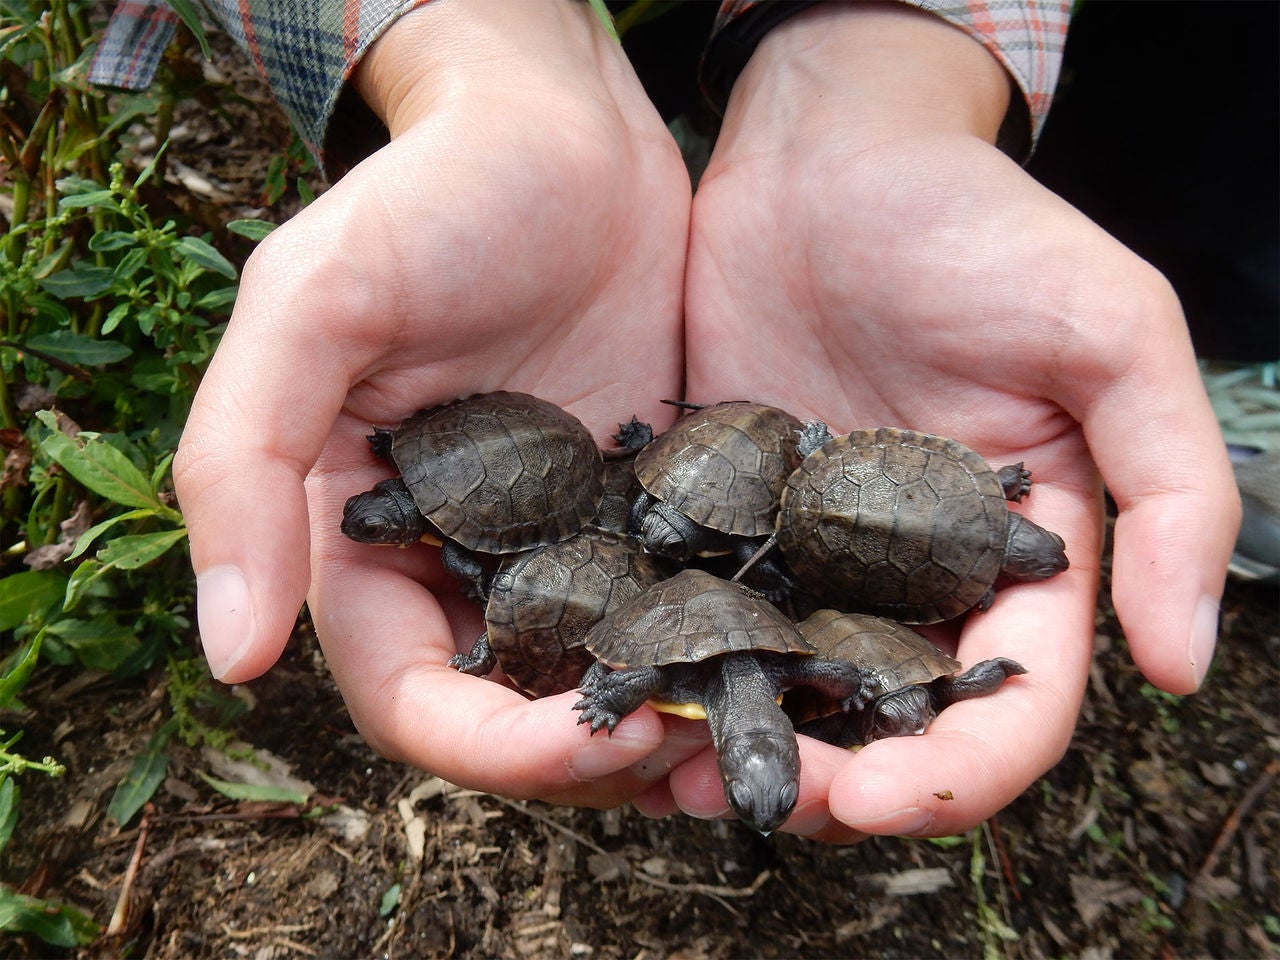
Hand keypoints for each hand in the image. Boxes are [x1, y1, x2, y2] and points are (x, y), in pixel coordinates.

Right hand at [174, 0, 697, 805]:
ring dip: (661, 717)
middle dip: (591, 753)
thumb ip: (245, 464)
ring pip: (598, 681)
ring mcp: (561, 539)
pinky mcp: (643, 507)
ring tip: (738, 711)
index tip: (583, 742)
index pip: (410, 700)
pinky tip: (772, 648)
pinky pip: (672, 605)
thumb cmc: (430, 200)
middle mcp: (462, 559)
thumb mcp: (314, 304)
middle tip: (689, 729)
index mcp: (367, 541)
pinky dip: (711, 643)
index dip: (486, 748)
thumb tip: (229, 653)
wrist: (563, 135)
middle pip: (512, 715)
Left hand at [644, 4, 1239, 839]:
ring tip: (668, 774)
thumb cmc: (977, 227)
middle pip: (887, 720)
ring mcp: (811, 548)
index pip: (1009, 706)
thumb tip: (1187, 667)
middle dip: (831, 780)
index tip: (873, 800)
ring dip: (739, 740)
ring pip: (785, 682)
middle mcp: (913, 572)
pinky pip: (701, 607)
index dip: (954, 774)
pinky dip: (673, 659)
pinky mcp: (727, 510)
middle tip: (756, 798)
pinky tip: (627, 688)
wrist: (830, 154)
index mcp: (1016, 558)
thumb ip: (1173, 491)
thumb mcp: (1111, 335)